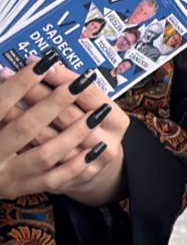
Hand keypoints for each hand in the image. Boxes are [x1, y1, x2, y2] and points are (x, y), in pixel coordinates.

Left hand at [0, 62, 128, 205]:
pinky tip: (5, 123)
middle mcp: (105, 144)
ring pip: (46, 139)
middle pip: (67, 116)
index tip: (43, 63)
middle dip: (37, 93)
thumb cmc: (91, 130)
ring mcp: (83, 166)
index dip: (65, 78)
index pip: (90, 95)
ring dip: (19, 116)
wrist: (94, 171)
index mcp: (117, 122)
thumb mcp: (94, 109)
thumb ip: (74, 90)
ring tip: (2, 100)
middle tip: (10, 73)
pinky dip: (19, 143)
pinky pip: (34, 162)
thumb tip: (44, 64)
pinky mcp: (62, 181)